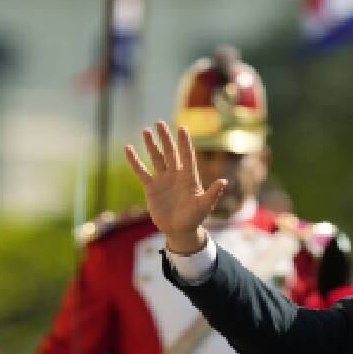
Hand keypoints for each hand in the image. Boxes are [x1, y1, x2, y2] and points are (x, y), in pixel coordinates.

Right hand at [124, 121, 226, 254]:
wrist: (179, 230)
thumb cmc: (195, 218)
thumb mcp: (205, 206)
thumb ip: (213, 193)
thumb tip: (224, 181)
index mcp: (189, 177)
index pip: (187, 156)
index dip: (184, 143)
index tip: (182, 128)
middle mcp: (176, 175)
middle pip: (171, 152)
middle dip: (166, 138)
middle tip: (160, 123)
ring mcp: (163, 179)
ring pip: (157, 158)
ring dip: (151, 145)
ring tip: (146, 131)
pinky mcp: (151, 187)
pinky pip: (141, 171)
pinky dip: (135, 161)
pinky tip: (128, 148)